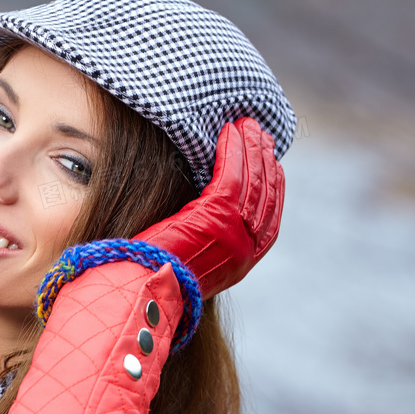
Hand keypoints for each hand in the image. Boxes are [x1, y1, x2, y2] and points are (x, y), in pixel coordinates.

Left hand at [133, 116, 284, 300]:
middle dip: (265, 160)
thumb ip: (210, 236)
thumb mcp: (193, 257)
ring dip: (251, 148)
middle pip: (265, 194)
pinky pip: (231, 176)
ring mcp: (235, 233)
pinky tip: (229, 132)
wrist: (141, 288)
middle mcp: (246, 249)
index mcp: (244, 261)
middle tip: (260, 133)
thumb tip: (209, 212)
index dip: (274, 185)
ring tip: (246, 125)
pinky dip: (232, 151)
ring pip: (252, 180)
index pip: (270, 217)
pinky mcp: (217, 217)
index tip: (272, 161)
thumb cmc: (154, 273)